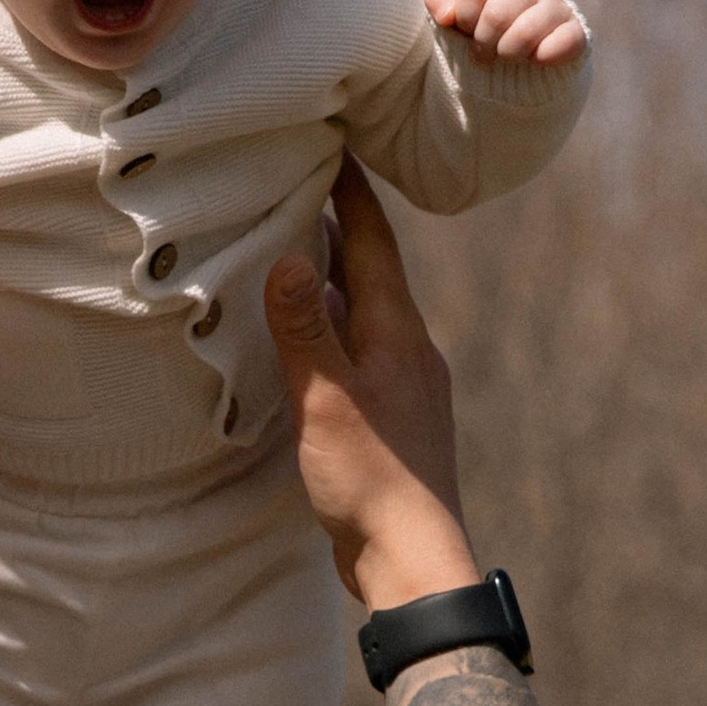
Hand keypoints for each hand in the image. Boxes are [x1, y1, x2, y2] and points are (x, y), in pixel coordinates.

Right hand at [264, 160, 479, 612]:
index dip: (354, 194)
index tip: (335, 145)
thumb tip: (293, 254)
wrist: (413, 560)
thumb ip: (306, 329)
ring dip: (332, 282)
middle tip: (302, 185)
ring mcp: (405, 386)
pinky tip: (307, 342)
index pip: (376, 244)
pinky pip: (359, 353)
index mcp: (399, 333)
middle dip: (339, 229)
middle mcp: (409, 350)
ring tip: (294, 253)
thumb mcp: (328, 399)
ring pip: (365, 314)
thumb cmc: (373, 479)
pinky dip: (332, 330)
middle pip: (372, 273)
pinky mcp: (392, 421)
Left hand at [424, 0, 586, 66]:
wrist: (522, 54)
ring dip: (507, 54)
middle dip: (482, 42)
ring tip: (506, 55)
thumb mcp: (455, 10)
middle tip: (483, 50)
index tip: (466, 27)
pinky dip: (539, 59)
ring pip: (523, 35)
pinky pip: (556, 47)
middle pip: (496, 15)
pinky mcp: (575, 33)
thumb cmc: (483, 25)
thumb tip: (446, 13)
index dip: (461, 17)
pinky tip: (534, 59)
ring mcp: (555, 7)